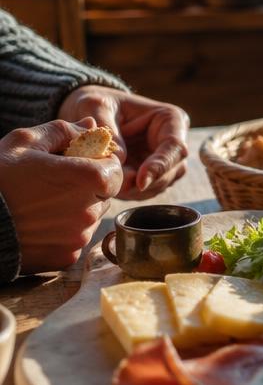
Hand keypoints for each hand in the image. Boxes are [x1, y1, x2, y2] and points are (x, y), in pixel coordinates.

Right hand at [0, 118, 122, 272]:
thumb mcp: (25, 142)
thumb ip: (64, 131)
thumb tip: (92, 126)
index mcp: (88, 179)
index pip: (116, 170)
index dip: (100, 165)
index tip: (79, 164)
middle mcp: (90, 210)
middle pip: (105, 194)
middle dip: (88, 187)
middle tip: (56, 184)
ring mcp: (79, 237)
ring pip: (91, 217)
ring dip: (77, 209)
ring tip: (43, 203)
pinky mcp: (66, 258)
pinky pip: (76, 239)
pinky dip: (64, 232)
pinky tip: (39, 223)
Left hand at [58, 87, 188, 199]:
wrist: (90, 113)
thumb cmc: (97, 104)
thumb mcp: (95, 106)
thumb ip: (107, 129)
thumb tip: (119, 158)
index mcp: (170, 119)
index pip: (175, 146)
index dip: (160, 165)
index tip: (139, 181)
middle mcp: (174, 140)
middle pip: (172, 169)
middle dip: (145, 181)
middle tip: (116, 186)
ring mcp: (166, 159)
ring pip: (161, 183)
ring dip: (137, 189)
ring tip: (110, 182)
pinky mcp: (154, 174)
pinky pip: (148, 191)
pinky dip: (131, 193)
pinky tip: (112, 185)